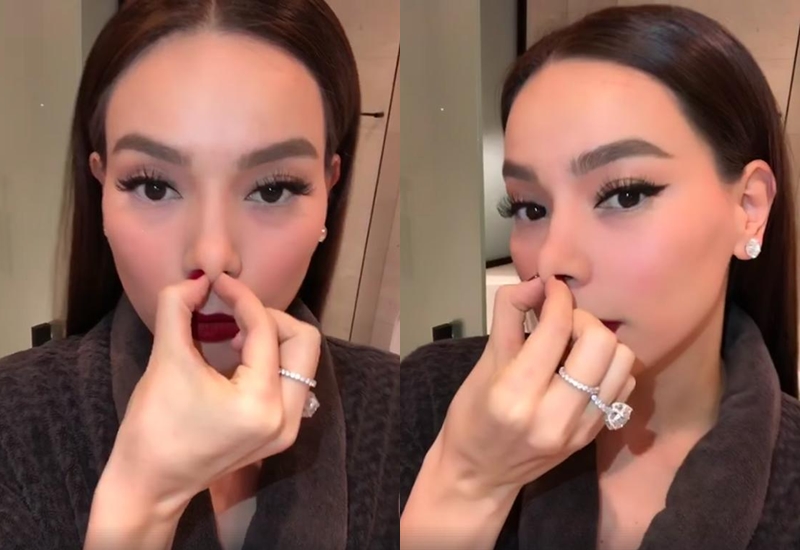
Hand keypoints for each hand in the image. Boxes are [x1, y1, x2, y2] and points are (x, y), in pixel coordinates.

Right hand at [103, 273, 320, 515]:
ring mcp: (287, 428)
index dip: (242, 297)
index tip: (219, 283)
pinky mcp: (281, 432)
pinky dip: (271, 360)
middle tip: (233, 313)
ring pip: (302, 360)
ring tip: (233, 335)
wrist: (150, 484)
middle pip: (303, 341)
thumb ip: (176, 307)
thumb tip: (197, 279)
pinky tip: (238, 358)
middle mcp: (285, 417)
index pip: (265, 329)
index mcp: (259, 402)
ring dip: (272, 338)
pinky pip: (292, 380)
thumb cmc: (153, 426)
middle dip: (269, 318)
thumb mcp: (164, 359)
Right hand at [436, 277, 635, 499]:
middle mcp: (553, 415)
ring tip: (574, 345)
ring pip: (621, 363)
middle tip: (562, 321)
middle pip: (600, 343)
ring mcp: (579, 430)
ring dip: (601, 343)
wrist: (479, 476)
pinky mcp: (593, 435)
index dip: (558, 298)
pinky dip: (608, 367)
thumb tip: (536, 282)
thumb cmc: (470, 417)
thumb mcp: (482, 363)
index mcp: (515, 395)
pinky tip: (583, 368)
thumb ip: (509, 316)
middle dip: (582, 319)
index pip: (555, 330)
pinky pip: (622, 386)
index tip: (551, 288)